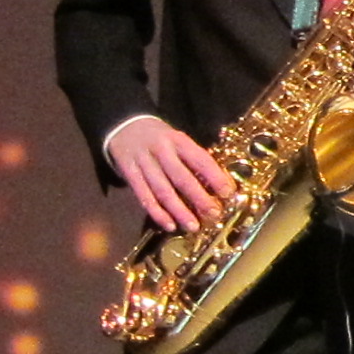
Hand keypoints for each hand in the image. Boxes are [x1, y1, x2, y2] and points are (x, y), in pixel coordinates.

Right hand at [111, 116, 232, 231]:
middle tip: (213, 214)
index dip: (215, 177)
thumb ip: (194, 159)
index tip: (228, 193)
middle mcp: (161, 151)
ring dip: (179, 211)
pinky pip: (144, 196)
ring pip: (162, 190)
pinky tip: (169, 225)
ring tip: (193, 226)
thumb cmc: (162, 139)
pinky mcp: (129, 174)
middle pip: (181, 177)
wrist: (125, 127)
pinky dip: (157, 213)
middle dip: (199, 198)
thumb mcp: (180, 141)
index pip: (200, 159)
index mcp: (179, 140)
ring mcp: (144, 163)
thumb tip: (218, 184)